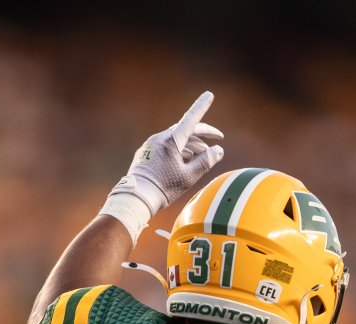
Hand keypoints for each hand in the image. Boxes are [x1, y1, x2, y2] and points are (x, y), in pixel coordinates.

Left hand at [101, 91, 224, 242]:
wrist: (137, 197)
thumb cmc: (164, 188)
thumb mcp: (190, 176)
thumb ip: (206, 161)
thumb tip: (218, 150)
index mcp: (172, 141)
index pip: (191, 119)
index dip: (201, 106)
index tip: (209, 95)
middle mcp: (160, 138)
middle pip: (186, 129)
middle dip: (203, 134)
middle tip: (218, 138)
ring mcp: (151, 144)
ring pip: (176, 139)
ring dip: (192, 144)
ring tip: (204, 155)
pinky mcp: (147, 153)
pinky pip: (166, 146)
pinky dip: (180, 149)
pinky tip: (186, 161)